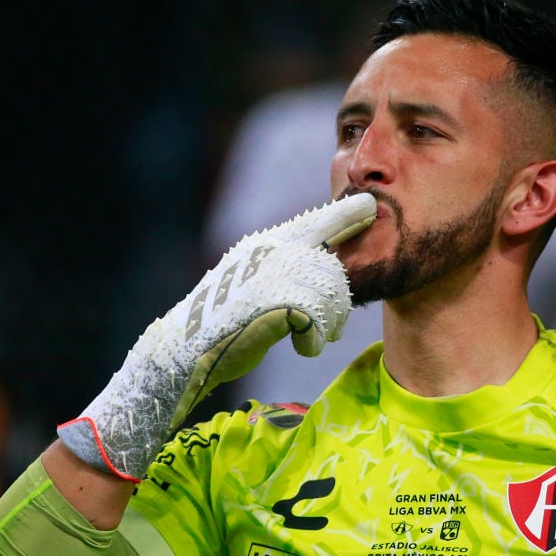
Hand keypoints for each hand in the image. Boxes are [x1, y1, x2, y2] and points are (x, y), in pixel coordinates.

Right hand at [58, 193, 375, 481]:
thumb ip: (287, 272)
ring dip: (328, 325)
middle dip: (338, 303)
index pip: (316, 222)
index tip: (370, 205)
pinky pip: (317, 320)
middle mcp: (271, 252)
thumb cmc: (223, 325)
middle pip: (333, 270)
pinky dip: (314, 341)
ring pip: (330, 295)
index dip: (345, 216)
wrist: (185, 351)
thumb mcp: (258, 285)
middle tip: (326, 329)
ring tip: (311, 339)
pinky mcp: (272, 302)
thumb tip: (326, 268)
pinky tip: (301, 347)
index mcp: (267, 244)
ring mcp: (271, 274)